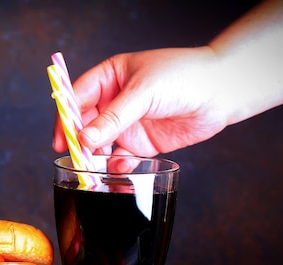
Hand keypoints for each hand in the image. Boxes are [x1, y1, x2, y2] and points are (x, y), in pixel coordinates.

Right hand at [52, 47, 229, 156]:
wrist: (221, 92)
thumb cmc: (183, 76)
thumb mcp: (142, 92)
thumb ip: (112, 117)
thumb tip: (83, 138)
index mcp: (110, 78)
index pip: (77, 97)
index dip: (65, 117)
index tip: (61, 137)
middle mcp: (115, 101)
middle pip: (85, 124)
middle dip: (78, 141)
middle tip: (75, 158)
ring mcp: (128, 124)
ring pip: (100, 144)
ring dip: (95, 157)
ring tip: (94, 168)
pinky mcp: (142, 144)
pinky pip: (121, 159)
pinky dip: (116, 167)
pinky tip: (120, 169)